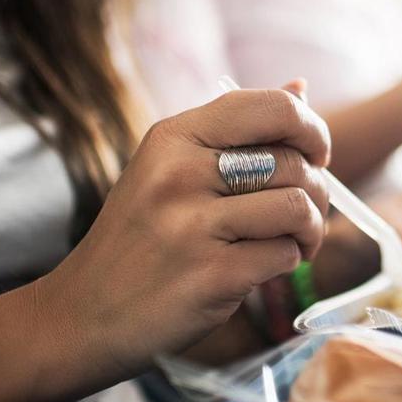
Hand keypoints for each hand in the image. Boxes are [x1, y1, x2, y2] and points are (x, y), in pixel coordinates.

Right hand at [38, 87, 329, 381]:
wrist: (83, 315)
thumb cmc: (140, 239)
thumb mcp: (172, 170)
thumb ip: (237, 132)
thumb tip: (301, 86)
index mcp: (174, 138)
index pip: (273, 108)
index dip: (311, 129)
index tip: (316, 155)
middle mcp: (179, 174)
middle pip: (293, 163)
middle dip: (317, 192)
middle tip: (304, 216)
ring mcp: (192, 226)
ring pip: (297, 207)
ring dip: (310, 231)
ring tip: (295, 243)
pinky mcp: (210, 275)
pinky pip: (284, 255)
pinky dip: (289, 263)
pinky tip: (265, 269)